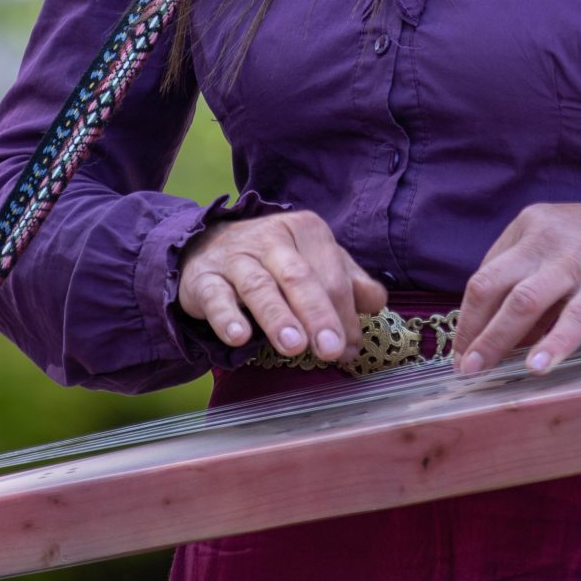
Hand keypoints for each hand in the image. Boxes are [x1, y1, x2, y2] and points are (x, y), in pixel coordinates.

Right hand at [178, 209, 387, 363]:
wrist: (207, 246)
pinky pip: (216, 298)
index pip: (332, 275)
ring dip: (278, 317)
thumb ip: (350, 282)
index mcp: (306, 230)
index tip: (349, 347)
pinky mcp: (203, 278)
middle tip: (331, 349)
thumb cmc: (274, 261)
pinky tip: (239, 338)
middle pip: (299, 277)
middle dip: (318, 314)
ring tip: (293, 346)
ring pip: (259, 287)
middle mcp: (271, 238)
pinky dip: (227, 318)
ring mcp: (235, 257)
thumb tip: (376, 305)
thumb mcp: (315, 262)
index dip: (344, 314)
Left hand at [454, 188, 580, 376]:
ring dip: (495, 340)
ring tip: (480, 371)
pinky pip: (574, 316)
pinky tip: (537, 368)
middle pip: (491, 285)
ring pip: (522, 301)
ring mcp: (576, 257)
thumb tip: (508, 337)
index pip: (486, 273)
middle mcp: (545, 236)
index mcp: (530, 225)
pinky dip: (552, 344)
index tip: (464, 346)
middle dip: (471, 329)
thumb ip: (537, 284)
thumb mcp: (567, 249)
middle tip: (462, 366)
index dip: (470, 314)